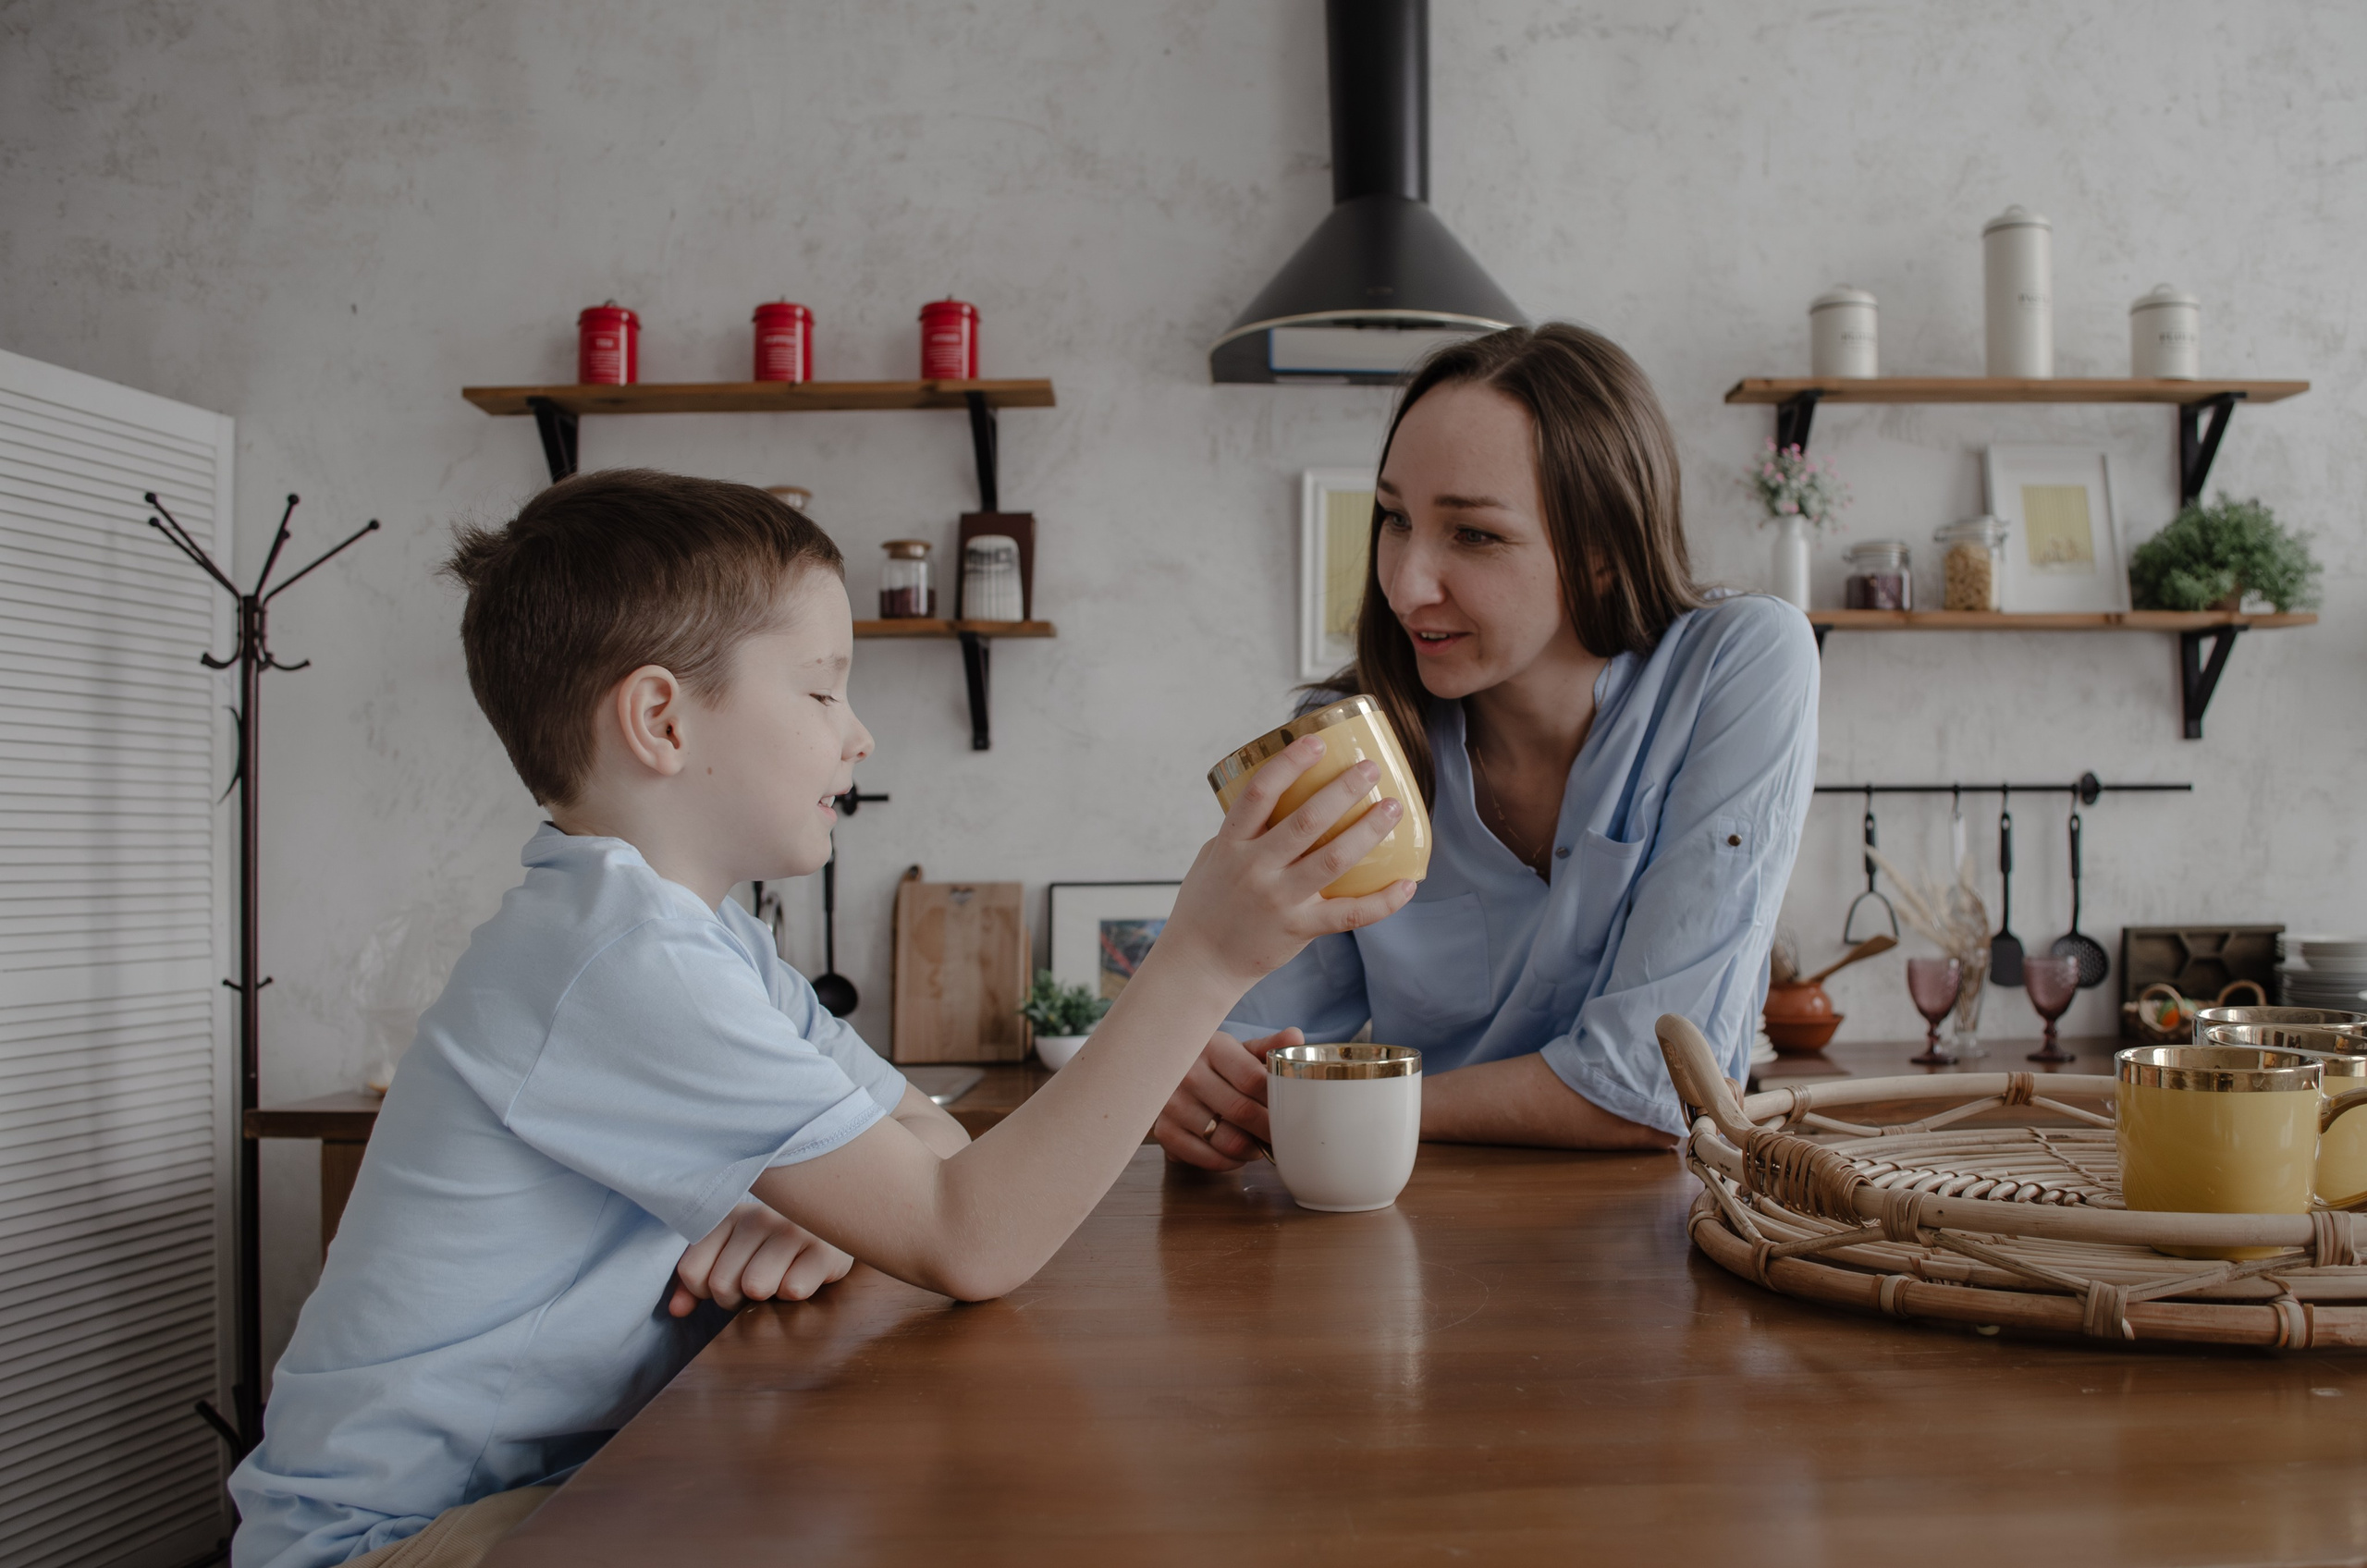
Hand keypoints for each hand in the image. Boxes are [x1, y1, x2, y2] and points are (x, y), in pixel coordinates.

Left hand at [668, 1200, 853, 1317]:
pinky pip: (792, 1289)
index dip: (705, 1290)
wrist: (838, 1226)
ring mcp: (793, 1230)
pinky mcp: (824, 1249)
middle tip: (758, 1282)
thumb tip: (676, 1310)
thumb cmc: (775, 1248)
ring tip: (779, 1278)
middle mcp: (758, 1216)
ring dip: (766, 1297)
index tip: (728, 1280)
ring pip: (754, 1287)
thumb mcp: (733, 1253)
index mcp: (729, 1215)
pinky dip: (795, 1292)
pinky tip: (803, 1275)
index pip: (691, 1271)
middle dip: (737, 1298)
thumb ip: (699, 1277)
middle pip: (721, 1284)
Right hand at [1154, 737, 1416, 994]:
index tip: (1315, 742)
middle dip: (1342, 790)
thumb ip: (1243, 829)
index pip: (1259, 793)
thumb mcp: (1213, 856)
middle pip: (1306, 821)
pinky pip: (1350, 914)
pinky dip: (1383, 901)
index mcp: (1231, 844)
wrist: (1200, 962)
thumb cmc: (1206, 903)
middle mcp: (1256, 869)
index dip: (1289, 764)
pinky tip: (1406, 884)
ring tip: (1391, 808)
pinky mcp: (1300, 929)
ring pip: (1333, 859)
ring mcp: (1279, 900)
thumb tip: (1278, 795)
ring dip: (1367, 831)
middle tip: (1370, 769)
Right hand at [1155, 1028, 1299, 1170]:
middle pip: (1243, 1111)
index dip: (1278, 1099)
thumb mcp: (1238, 1050)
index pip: (1253, 1078)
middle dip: (1270, 1129)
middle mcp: (1187, 1075)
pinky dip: (1230, 1161)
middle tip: (1284, 1135)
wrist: (1169, 1076)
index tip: (1292, 1110)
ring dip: (1253, 1149)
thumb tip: (1294, 1038)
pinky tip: (1237, 1153)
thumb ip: (1268, 1047)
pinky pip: (1208, 1159)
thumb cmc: (1213, 1065)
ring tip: (1260, 1144)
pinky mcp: (1165, 1132)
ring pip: (1228, 1140)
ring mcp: (1173, 1105)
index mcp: (1212, 1048)